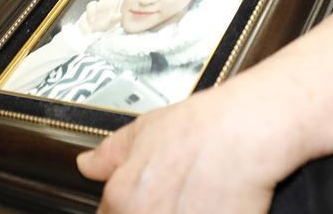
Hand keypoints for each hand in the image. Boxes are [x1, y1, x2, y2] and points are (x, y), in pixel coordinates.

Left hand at [77, 83, 276, 213]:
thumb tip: (86, 164)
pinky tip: (214, 204)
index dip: (129, 205)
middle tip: (179, 193)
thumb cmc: (203, 126)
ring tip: (198, 197)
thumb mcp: (147, 126)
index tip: (147, 197)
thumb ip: (110, 152)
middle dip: (155, 210)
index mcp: (122, 199)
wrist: (245, 130)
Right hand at [80, 0, 131, 33]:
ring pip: (91, 5)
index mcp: (112, 4)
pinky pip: (84, 17)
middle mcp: (103, 3)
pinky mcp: (85, 14)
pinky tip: (88, 30)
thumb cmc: (104, 25)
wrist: (92, 33)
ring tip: (92, 22)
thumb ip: (115, 20)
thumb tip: (119, 15)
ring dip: (91, 14)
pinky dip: (85, 25)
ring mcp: (94, 8)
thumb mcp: (111, 24)